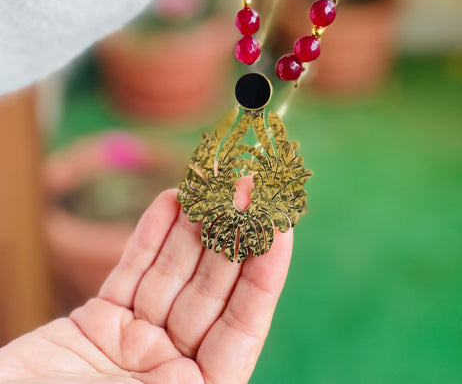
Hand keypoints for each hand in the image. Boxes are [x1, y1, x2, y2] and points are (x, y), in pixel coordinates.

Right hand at [0, 190, 291, 382]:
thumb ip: (182, 382)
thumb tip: (224, 350)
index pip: (241, 326)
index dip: (263, 276)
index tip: (280, 228)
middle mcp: (169, 369)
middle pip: (211, 290)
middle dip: (232, 235)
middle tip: (248, 184)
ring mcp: (135, 342)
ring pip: (175, 272)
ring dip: (195, 225)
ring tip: (215, 180)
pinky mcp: (99, 322)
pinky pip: (134, 271)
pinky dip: (152, 235)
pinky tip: (173, 201)